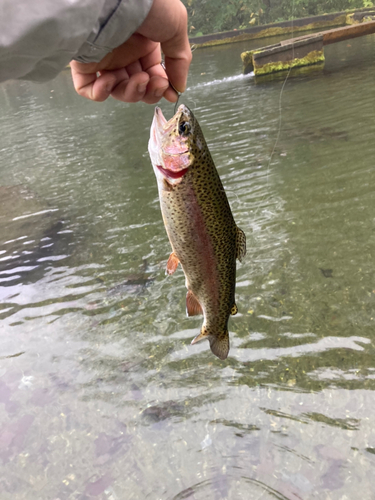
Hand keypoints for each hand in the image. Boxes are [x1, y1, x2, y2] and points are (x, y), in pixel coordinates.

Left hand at [70, 0, 191, 103]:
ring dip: (130, 93)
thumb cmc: (149, 4)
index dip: (161, 88)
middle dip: (147, 92)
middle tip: (154, 84)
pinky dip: (99, 93)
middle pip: (135, 87)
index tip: (170, 94)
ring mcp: (103, 58)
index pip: (152, 75)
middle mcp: (123, 52)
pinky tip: (109, 82)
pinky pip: (87, 88)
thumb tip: (179, 87)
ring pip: (116, 90)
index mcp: (143, 44)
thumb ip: (180, 60)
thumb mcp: (176, 27)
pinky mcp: (83, 61)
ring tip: (138, 79)